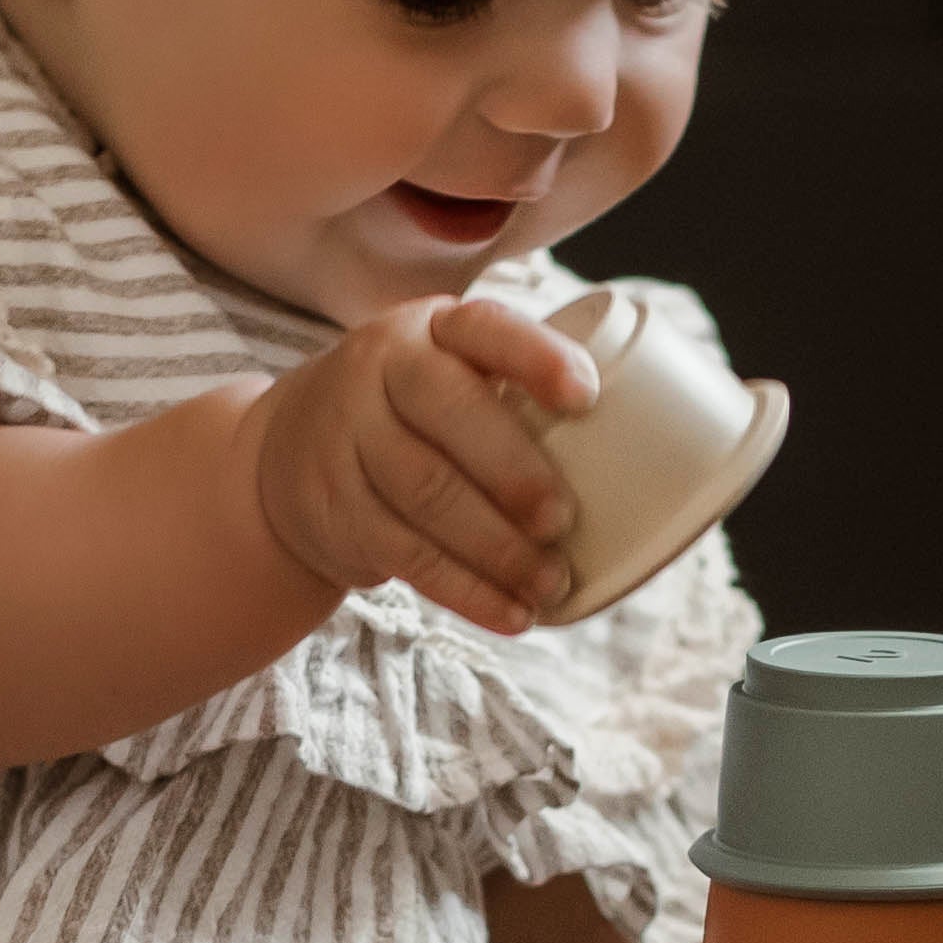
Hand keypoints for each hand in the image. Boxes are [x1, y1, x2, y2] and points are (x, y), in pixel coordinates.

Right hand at [243, 294, 599, 632]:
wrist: (284, 453)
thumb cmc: (414, 415)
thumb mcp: (451, 375)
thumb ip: (520, 398)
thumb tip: (658, 460)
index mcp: (430, 329)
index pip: (484, 328)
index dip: (536, 358)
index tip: (587, 396)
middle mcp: (379, 370)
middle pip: (447, 413)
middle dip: (513, 470)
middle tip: (562, 520)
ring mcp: (347, 438)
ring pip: (425, 492)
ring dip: (496, 546)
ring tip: (549, 580)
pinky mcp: (334, 507)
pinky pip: (404, 554)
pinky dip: (464, 591)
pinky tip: (511, 614)